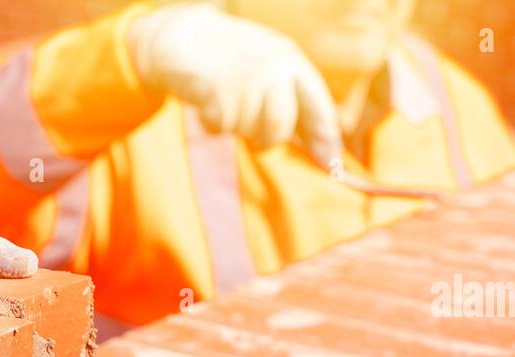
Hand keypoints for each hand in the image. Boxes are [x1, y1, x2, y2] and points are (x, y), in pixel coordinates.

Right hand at [126, 3, 342, 167]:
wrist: (184, 35)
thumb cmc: (233, 60)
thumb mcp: (271, 72)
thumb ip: (295, 104)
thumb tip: (325, 151)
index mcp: (290, 61)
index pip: (317, 105)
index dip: (324, 138)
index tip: (330, 164)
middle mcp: (271, 69)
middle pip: (279, 128)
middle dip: (267, 141)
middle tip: (256, 138)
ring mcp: (243, 80)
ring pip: (248, 132)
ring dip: (237, 128)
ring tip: (228, 104)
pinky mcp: (214, 92)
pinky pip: (219, 129)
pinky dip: (212, 123)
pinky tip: (210, 99)